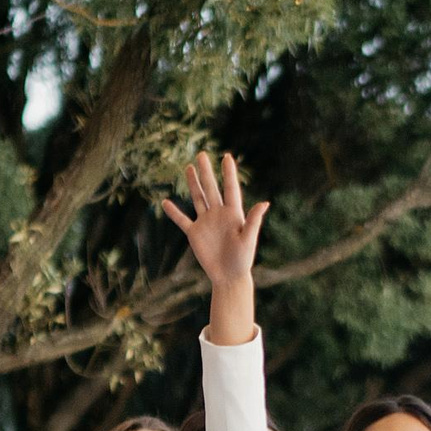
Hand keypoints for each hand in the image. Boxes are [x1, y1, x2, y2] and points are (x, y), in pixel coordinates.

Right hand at [159, 151, 267, 289]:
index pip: (230, 189)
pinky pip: (182, 220)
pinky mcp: (195, 234)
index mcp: (233, 214)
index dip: (228, 173)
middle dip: (206, 172)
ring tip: (188, 168)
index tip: (226, 156)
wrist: (229, 276)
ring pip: (198, 198)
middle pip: (211, 188)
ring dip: (193, 184)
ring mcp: (206, 222)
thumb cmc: (242, 259)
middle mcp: (218, 214)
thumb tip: (265, 203)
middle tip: (201, 155)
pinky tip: (165, 202)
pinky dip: (174, 212)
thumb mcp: (249, 239)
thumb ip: (254, 220)